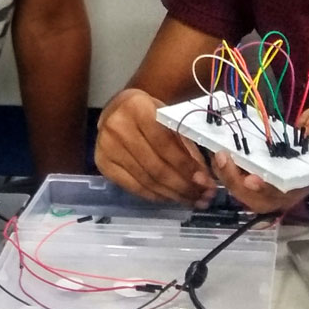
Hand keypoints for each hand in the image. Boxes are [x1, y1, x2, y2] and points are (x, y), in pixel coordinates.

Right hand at [95, 88, 214, 205]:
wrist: (118, 109)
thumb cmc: (148, 111)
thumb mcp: (168, 117)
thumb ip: (185, 142)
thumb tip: (203, 175)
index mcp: (137, 108)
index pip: (165, 145)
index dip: (186, 166)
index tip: (205, 181)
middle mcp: (117, 127)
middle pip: (156, 166)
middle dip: (183, 185)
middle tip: (202, 196)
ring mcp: (106, 148)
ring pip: (146, 180)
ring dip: (172, 194)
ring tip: (190, 200)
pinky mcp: (103, 164)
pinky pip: (133, 187)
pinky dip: (154, 195)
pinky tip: (170, 197)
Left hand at [206, 104, 308, 216]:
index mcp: (305, 181)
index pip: (285, 190)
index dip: (268, 187)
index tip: (252, 179)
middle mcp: (285, 191)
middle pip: (258, 199)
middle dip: (237, 183)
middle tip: (224, 158)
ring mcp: (270, 188)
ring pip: (245, 194)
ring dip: (227, 177)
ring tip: (218, 154)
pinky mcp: (257, 178)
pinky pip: (238, 183)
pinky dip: (225, 172)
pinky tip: (215, 153)